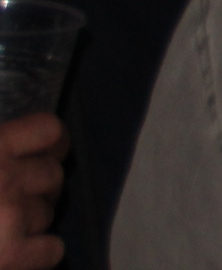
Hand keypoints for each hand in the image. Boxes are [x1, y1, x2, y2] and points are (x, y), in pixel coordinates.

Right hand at [0, 113, 64, 269]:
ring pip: (49, 213)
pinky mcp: (11, 254)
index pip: (49, 130)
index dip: (52, 145)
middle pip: (53, 176)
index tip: (46, 154)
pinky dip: (38, 256)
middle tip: (11, 202)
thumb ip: (0, 150)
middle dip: (38, 190)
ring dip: (32, 222)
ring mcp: (11, 216)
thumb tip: (20, 150)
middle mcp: (5, 177)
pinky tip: (17, 255)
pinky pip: (52, 250)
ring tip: (3, 229)